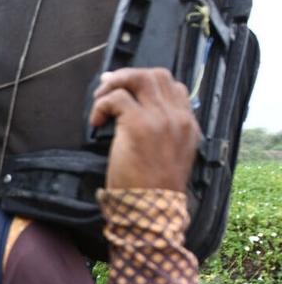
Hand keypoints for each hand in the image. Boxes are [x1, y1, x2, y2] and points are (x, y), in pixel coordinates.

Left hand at [89, 68, 200, 191]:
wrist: (151, 208)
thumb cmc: (154, 188)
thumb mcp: (171, 156)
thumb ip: (163, 133)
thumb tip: (135, 112)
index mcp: (188, 125)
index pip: (175, 87)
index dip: (148, 83)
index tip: (127, 89)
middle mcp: (178, 117)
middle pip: (156, 75)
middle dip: (129, 76)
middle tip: (109, 88)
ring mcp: (160, 118)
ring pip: (138, 78)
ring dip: (114, 83)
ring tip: (100, 99)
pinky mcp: (138, 124)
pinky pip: (116, 98)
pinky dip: (101, 105)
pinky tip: (96, 122)